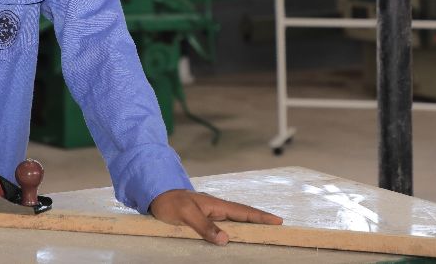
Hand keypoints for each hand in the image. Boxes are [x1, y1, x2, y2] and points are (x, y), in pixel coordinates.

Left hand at [149, 189, 282, 245]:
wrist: (157, 196)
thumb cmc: (170, 203)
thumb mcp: (186, 214)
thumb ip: (204, 226)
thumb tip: (225, 239)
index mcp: (216, 205)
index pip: (243, 211)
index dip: (260, 216)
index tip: (277, 221)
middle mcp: (217, 208)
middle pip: (244, 215)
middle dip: (261, 220)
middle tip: (278, 226)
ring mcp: (212, 212)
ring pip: (236, 219)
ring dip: (250, 224)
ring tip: (265, 231)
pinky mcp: (205, 218)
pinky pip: (226, 223)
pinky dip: (237, 228)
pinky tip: (239, 234)